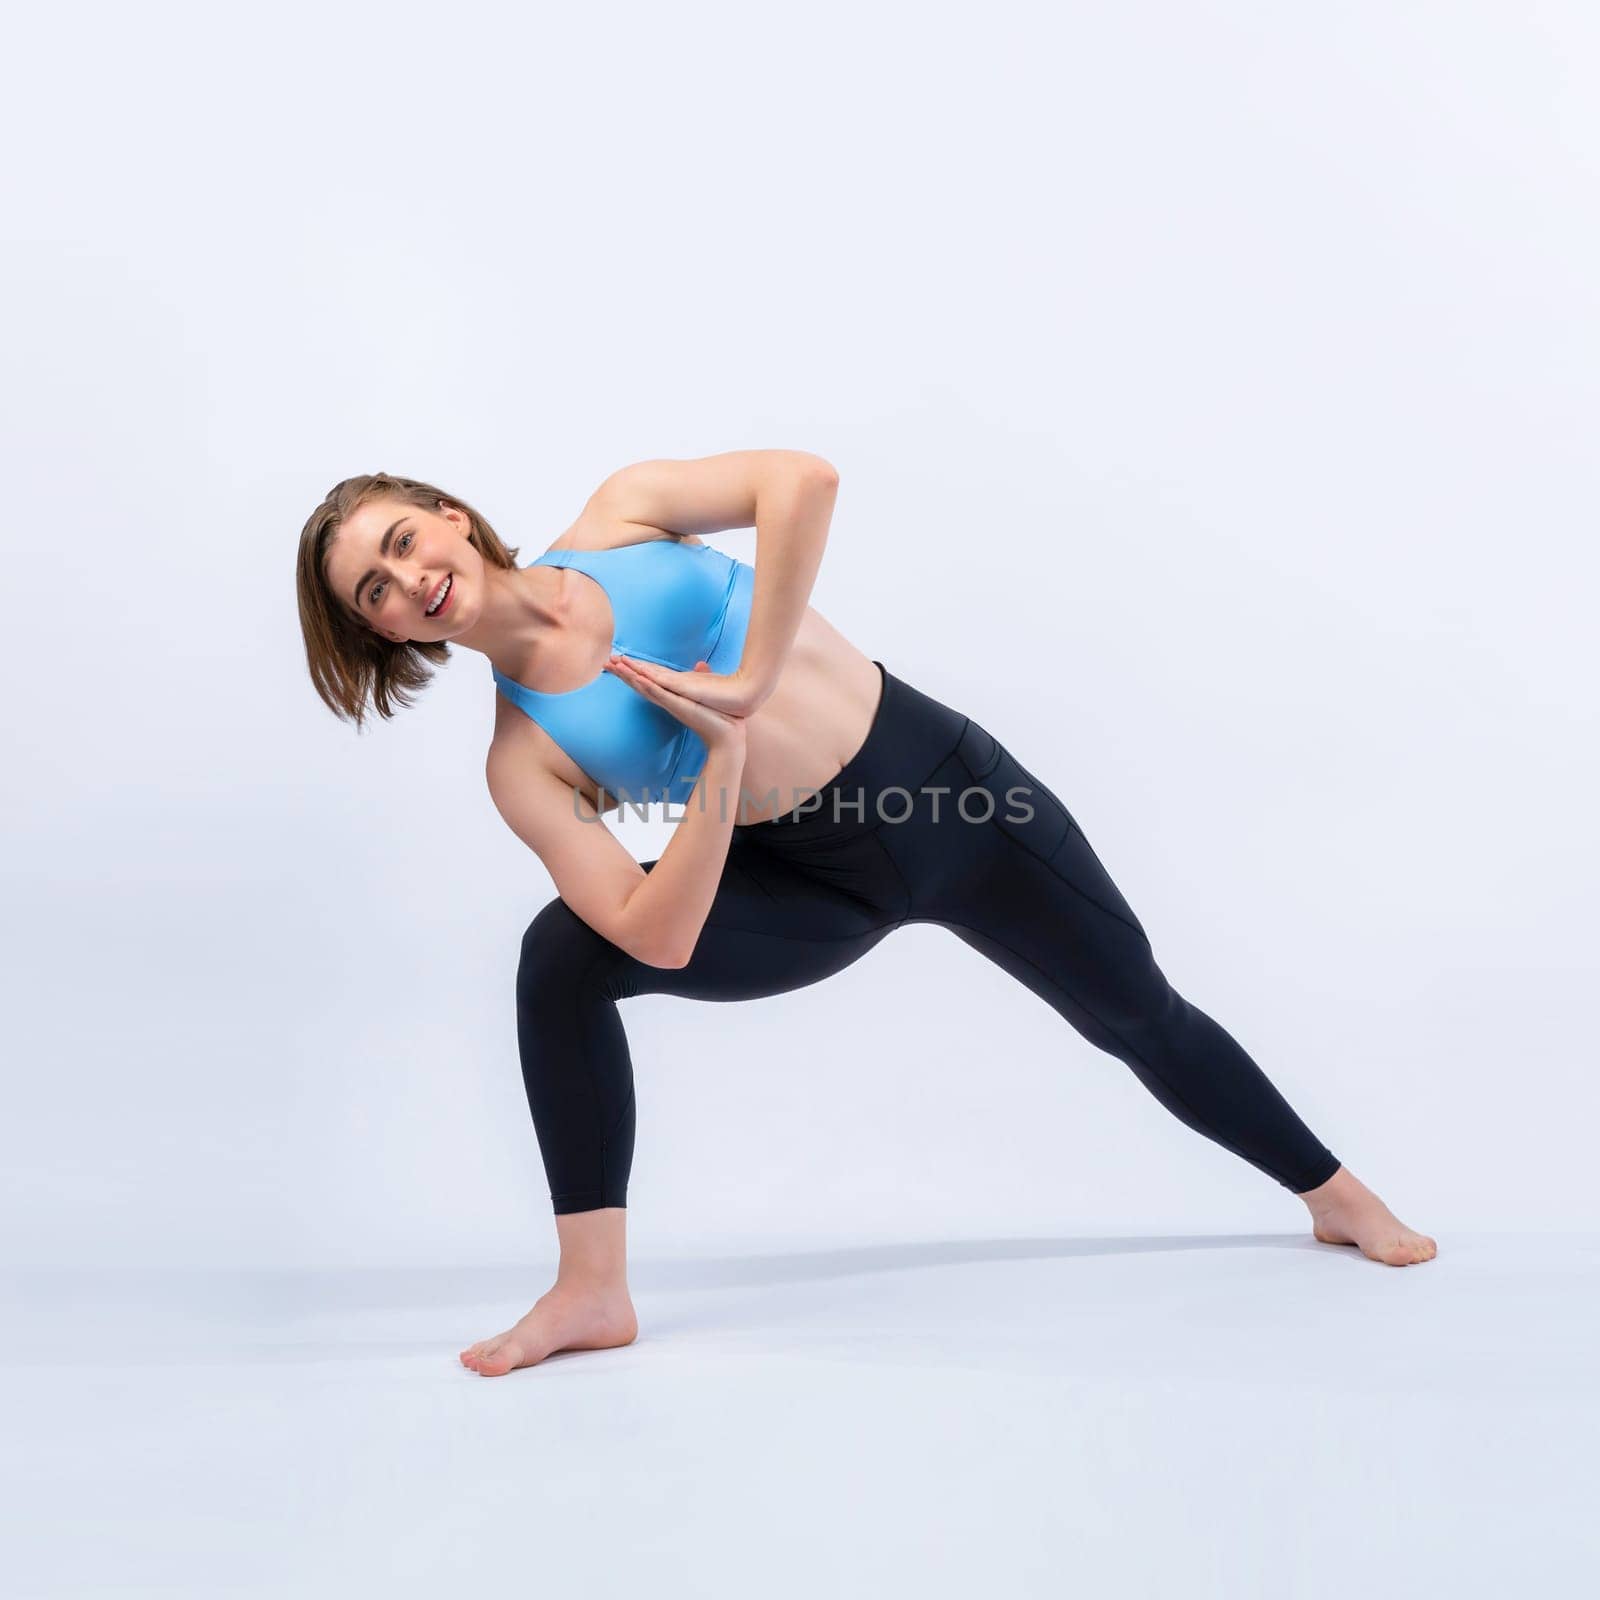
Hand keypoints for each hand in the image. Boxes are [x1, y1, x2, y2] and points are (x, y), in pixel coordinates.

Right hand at [608, 657, 770, 717]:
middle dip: (623, 672)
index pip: (648, 679)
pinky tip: (638, 678)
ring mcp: (672, 703)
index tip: (618, 659)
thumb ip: (702, 677)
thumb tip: (702, 665)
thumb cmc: (719, 715)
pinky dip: (649, 687)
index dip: (633, 670)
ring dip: (630, 677)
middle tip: (606, 661)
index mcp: (673, 695)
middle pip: (640, 683)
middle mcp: (668, 699)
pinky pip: (661, 695)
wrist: (729, 735)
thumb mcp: (709, 690)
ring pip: (646, 687)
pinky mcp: (679, 707)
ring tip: (614, 666)